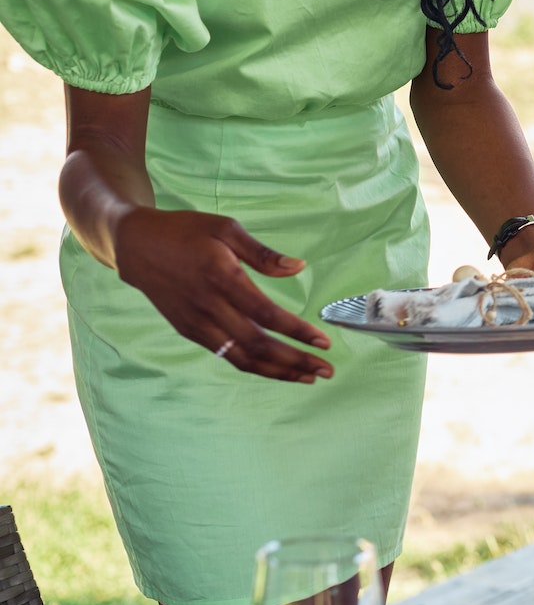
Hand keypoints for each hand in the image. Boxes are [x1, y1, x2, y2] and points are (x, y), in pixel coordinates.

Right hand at [110, 207, 334, 382]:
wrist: (136, 247)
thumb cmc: (185, 232)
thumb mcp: (226, 228)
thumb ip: (262, 253)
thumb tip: (298, 268)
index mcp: (221, 278)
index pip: (266, 314)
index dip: (297, 331)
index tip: (324, 341)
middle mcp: (208, 307)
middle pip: (258, 345)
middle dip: (295, 361)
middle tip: (327, 370)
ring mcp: (196, 324)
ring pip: (242, 358)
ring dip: (278, 371)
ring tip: (308, 376)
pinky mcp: (189, 331)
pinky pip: (226, 355)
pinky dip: (254, 365)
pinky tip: (276, 367)